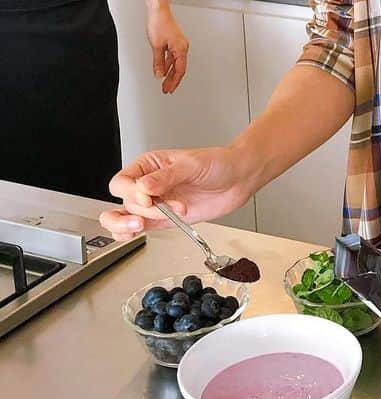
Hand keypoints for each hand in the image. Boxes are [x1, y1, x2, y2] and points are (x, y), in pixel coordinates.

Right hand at [99, 146, 257, 240]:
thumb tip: (144, 186)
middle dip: (139, 209)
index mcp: (150, 165)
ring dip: (128, 224)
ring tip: (141, 226)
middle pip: (125, 200)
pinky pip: (138, 229)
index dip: (131, 192)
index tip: (149, 198)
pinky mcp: (164, 219)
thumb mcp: (192, 165)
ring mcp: (156, 203)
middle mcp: (149, 185)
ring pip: (124, 216)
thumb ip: (167, 176)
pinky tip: (132, 234)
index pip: (123, 181)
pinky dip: (128, 234)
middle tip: (153, 211)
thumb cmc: (218, 164)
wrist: (239, 179)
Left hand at [145, 6, 188, 93]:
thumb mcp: (157, 46)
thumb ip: (158, 62)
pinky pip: (173, 57)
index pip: (179, 70)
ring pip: (176, 63)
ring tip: (164, 83)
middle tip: (167, 89)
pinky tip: (164, 70)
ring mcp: (179, 45)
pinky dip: (168, 65)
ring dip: (170, 73)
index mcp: (181, 49)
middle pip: (179, 68)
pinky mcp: (174, 42)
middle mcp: (182, 47)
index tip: (169, 89)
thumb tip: (159, 74)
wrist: (159, 12)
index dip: (174, 81)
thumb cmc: (159, 24)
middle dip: (173, 80)